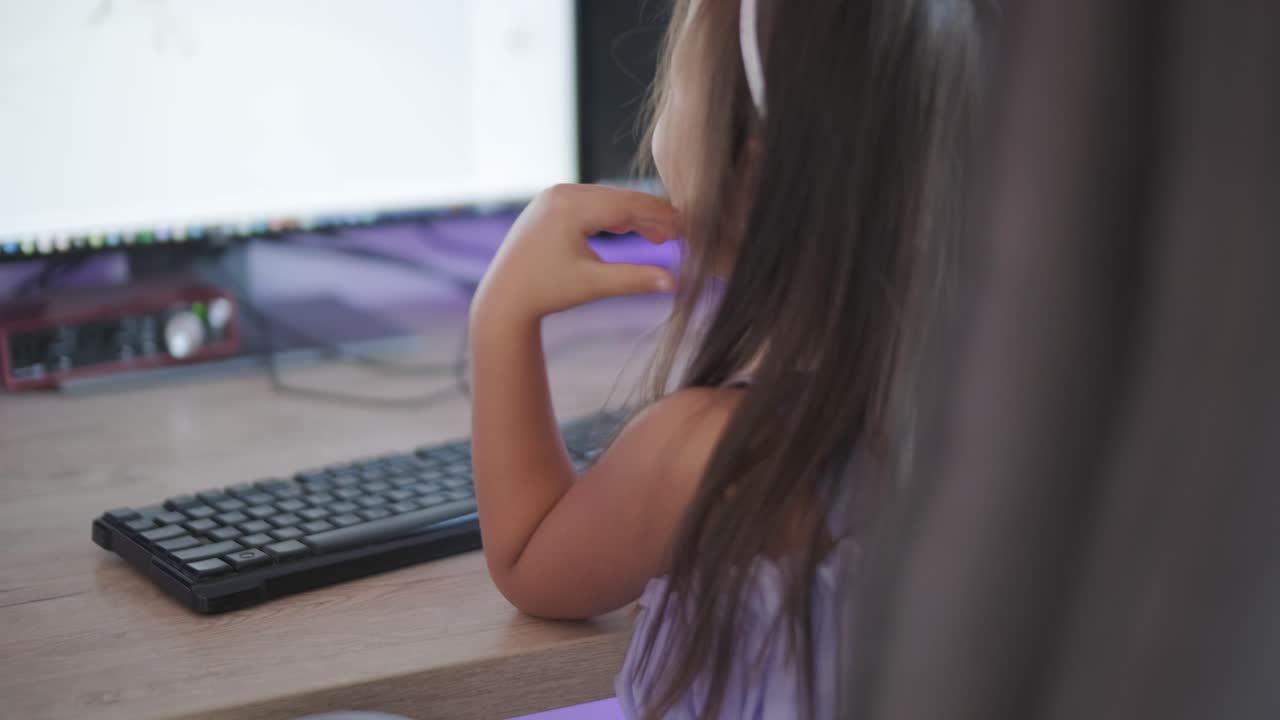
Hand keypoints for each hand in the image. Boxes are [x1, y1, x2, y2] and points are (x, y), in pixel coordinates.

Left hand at [472, 184, 680, 324]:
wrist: (504, 297)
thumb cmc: (546, 291)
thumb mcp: (594, 285)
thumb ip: (635, 279)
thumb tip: (676, 282)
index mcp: (571, 206)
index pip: (628, 203)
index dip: (661, 214)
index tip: (687, 227)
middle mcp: (561, 192)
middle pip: (618, 199)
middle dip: (650, 215)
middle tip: (680, 233)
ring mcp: (553, 196)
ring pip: (606, 201)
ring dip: (632, 217)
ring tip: (660, 237)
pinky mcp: (550, 205)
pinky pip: (590, 205)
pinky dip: (611, 218)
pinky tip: (630, 231)